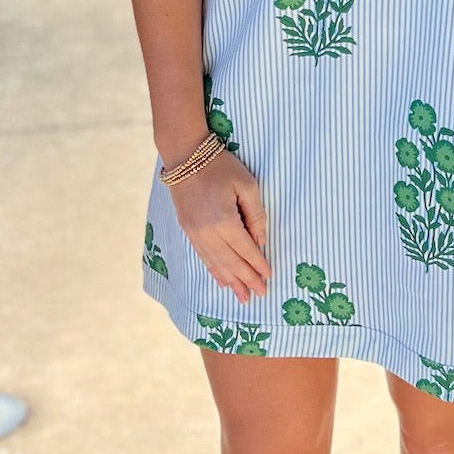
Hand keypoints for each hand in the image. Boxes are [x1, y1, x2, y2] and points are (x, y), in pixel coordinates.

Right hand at [167, 149, 269, 305]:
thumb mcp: (247, 185)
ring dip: (231, 281)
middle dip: (247, 279)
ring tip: (242, 297)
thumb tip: (261, 240)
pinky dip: (214, 270)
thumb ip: (256, 215)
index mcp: (224, 221)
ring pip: (216, 263)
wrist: (185, 156)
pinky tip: (221, 281)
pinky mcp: (188, 230)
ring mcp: (195, 233)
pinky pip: (203, 256)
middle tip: (260, 295)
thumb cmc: (220, 167)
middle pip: (231, 262)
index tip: (268, 277)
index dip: (258, 264)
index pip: (246, 249)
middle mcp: (208, 232)